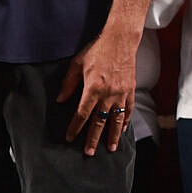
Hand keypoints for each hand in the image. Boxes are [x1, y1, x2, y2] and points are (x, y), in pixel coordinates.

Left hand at [57, 26, 137, 155]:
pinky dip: (126, 121)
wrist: (120, 40)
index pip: (81, 114)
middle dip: (93, 138)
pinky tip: (122, 130)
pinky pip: (128, 110)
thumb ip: (68, 83)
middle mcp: (108, 94)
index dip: (75, 127)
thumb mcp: (77, 63)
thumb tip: (60, 100)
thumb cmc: (97, 49)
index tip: (69, 137)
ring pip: (116, 120)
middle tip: (89, 152)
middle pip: (99, 122)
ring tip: (109, 148)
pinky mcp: (130, 90)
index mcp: (93, 88)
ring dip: (112, 135)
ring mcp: (121, 93)